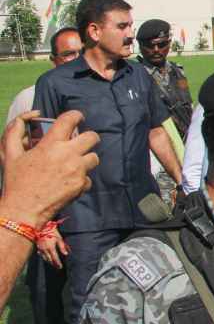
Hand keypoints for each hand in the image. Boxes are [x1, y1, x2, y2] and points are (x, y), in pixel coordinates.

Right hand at [1, 111, 98, 227]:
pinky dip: (81, 179)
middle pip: (92, 137)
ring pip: (94, 157)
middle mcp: (68, 154)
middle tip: (81, 142)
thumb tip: (31, 114)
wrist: (23, 209)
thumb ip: (15, 131)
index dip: (76, 115)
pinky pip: (88, 177)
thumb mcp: (10, 153)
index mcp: (51, 144)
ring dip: (86, 159)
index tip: (77, 118)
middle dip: (88, 137)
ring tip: (73, 164)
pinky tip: (68, 182)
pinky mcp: (81, 184)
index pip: (70, 119)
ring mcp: (77, 170)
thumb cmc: (16, 181)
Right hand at [36, 227, 68, 269]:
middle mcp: (45, 250)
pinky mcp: (38, 247)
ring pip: (44, 258)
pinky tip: (46, 258)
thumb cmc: (52, 232)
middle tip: (57, 267)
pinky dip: (44, 257)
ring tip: (53, 264)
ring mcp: (40, 249)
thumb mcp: (59, 238)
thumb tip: (66, 254)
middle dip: (54, 264)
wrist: (41, 227)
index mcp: (51, 248)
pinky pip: (41, 255)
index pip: (55, 258)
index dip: (58, 263)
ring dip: (49, 261)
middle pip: (49, 260)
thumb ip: (62, 247)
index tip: (60, 267)